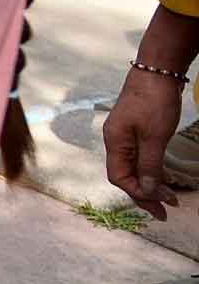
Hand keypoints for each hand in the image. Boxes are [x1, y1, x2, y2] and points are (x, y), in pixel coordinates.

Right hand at [104, 66, 186, 218]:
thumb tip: (148, 191)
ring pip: (134, 167)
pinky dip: (152, 171)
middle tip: (166, 211)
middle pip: (125, 175)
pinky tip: (163, 178)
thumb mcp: (155, 137)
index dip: (138, 193)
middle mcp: (115, 141)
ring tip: (169, 199)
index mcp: (114, 142)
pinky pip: (140, 158)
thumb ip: (150, 165)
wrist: (156, 71)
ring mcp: (125, 135)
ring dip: (150, 184)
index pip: (119, 177)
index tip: (160, 204)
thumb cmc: (153, 102)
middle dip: (144, 194)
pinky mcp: (136, 130)